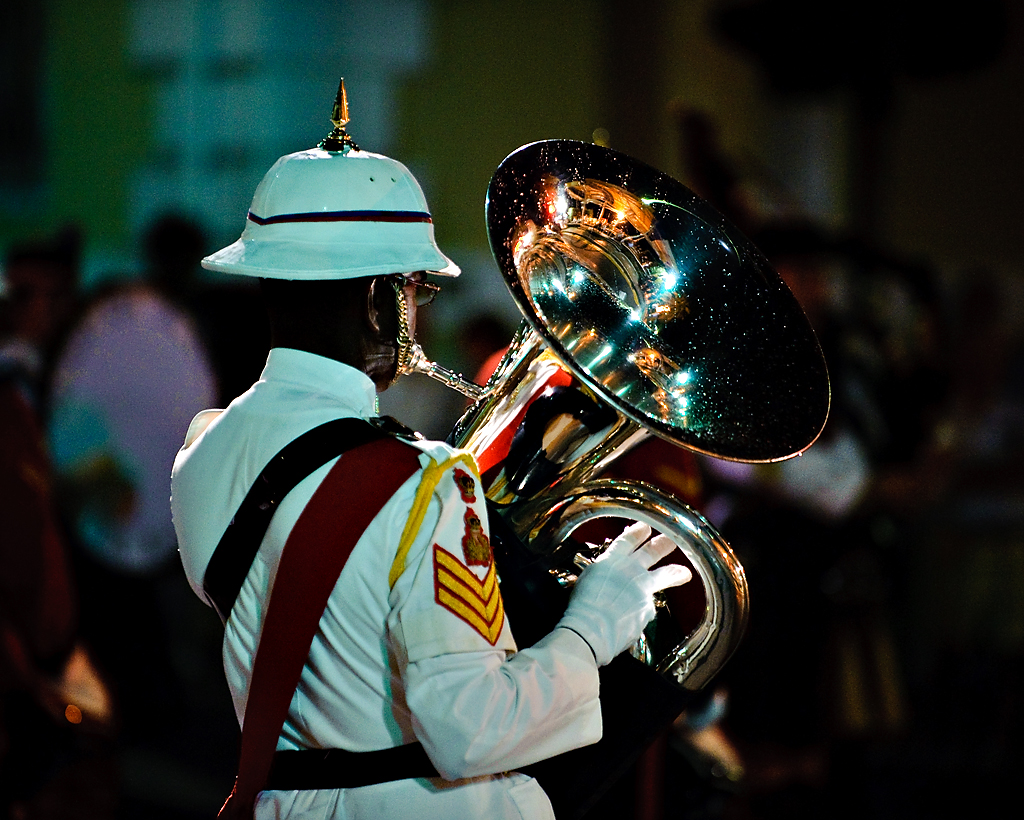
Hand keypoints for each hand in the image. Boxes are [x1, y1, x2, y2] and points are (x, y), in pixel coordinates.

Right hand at [557, 522, 691, 665]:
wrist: (591, 629)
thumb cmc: (581, 608)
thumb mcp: (586, 582)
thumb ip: (601, 578)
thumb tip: (608, 583)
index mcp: (610, 561)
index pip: (626, 541)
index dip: (636, 533)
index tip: (645, 527)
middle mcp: (630, 570)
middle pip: (651, 552)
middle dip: (662, 544)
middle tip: (672, 540)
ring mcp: (642, 589)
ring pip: (664, 576)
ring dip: (675, 573)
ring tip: (684, 573)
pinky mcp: (649, 608)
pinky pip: (647, 609)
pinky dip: (641, 614)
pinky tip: (632, 622)